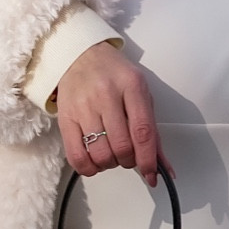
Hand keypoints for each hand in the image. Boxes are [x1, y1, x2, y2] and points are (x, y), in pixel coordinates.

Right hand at [54, 43, 170, 186]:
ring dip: (110, 164)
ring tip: (111, 154)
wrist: (79, 55)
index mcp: (132, 86)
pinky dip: (89, 167)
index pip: (143, 131)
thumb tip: (162, 166)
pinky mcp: (65, 117)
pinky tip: (94, 161)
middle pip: (121, 146)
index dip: (148, 159)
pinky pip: (76, 155)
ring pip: (100, 154)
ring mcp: (84, 106)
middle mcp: (107, 95)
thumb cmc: (114, 74)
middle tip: (128, 155)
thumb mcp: (140, 93)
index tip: (151, 173)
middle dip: (129, 160)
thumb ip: (152, 130)